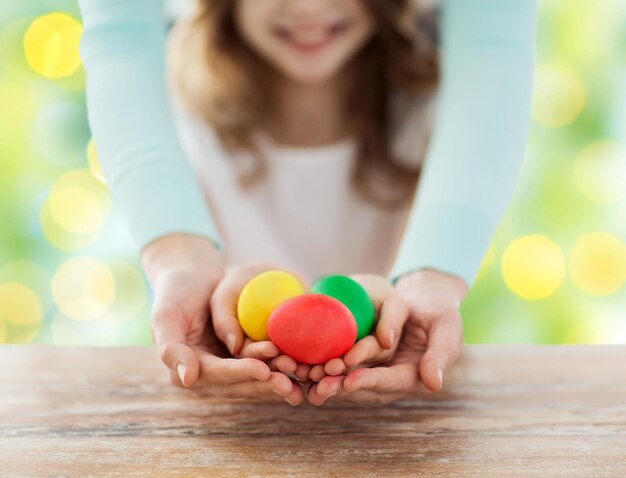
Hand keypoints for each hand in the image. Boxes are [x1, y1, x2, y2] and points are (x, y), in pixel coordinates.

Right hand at [142, 234, 298, 403]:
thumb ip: (171, 348)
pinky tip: (302, 366)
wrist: (193, 278)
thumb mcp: (165, 315)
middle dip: (265, 383)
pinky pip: (264, 364)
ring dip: (277, 379)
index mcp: (187, 369)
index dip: (240, 373)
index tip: (263, 370)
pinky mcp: (243, 358)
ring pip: (255, 378)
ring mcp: (227, 367)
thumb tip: (186, 380)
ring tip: (301, 375)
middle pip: (240, 382)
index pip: (217, 374)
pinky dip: (281, 365)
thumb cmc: (175, 293)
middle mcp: (208, 374)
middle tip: (291, 382)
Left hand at [307, 269, 466, 404]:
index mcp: (416, 376)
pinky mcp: (362, 359)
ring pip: (348, 378)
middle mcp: (392, 378)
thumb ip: (441, 354)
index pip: (391, 382)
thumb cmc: (440, 312)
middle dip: (341, 386)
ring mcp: (375, 370)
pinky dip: (324, 365)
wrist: (426, 301)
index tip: (350, 381)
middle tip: (319, 385)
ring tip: (306, 376)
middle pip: (365, 386)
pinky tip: (303, 363)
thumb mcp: (446, 327)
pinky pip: (342, 364)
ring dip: (327, 380)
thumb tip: (433, 384)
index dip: (371, 381)